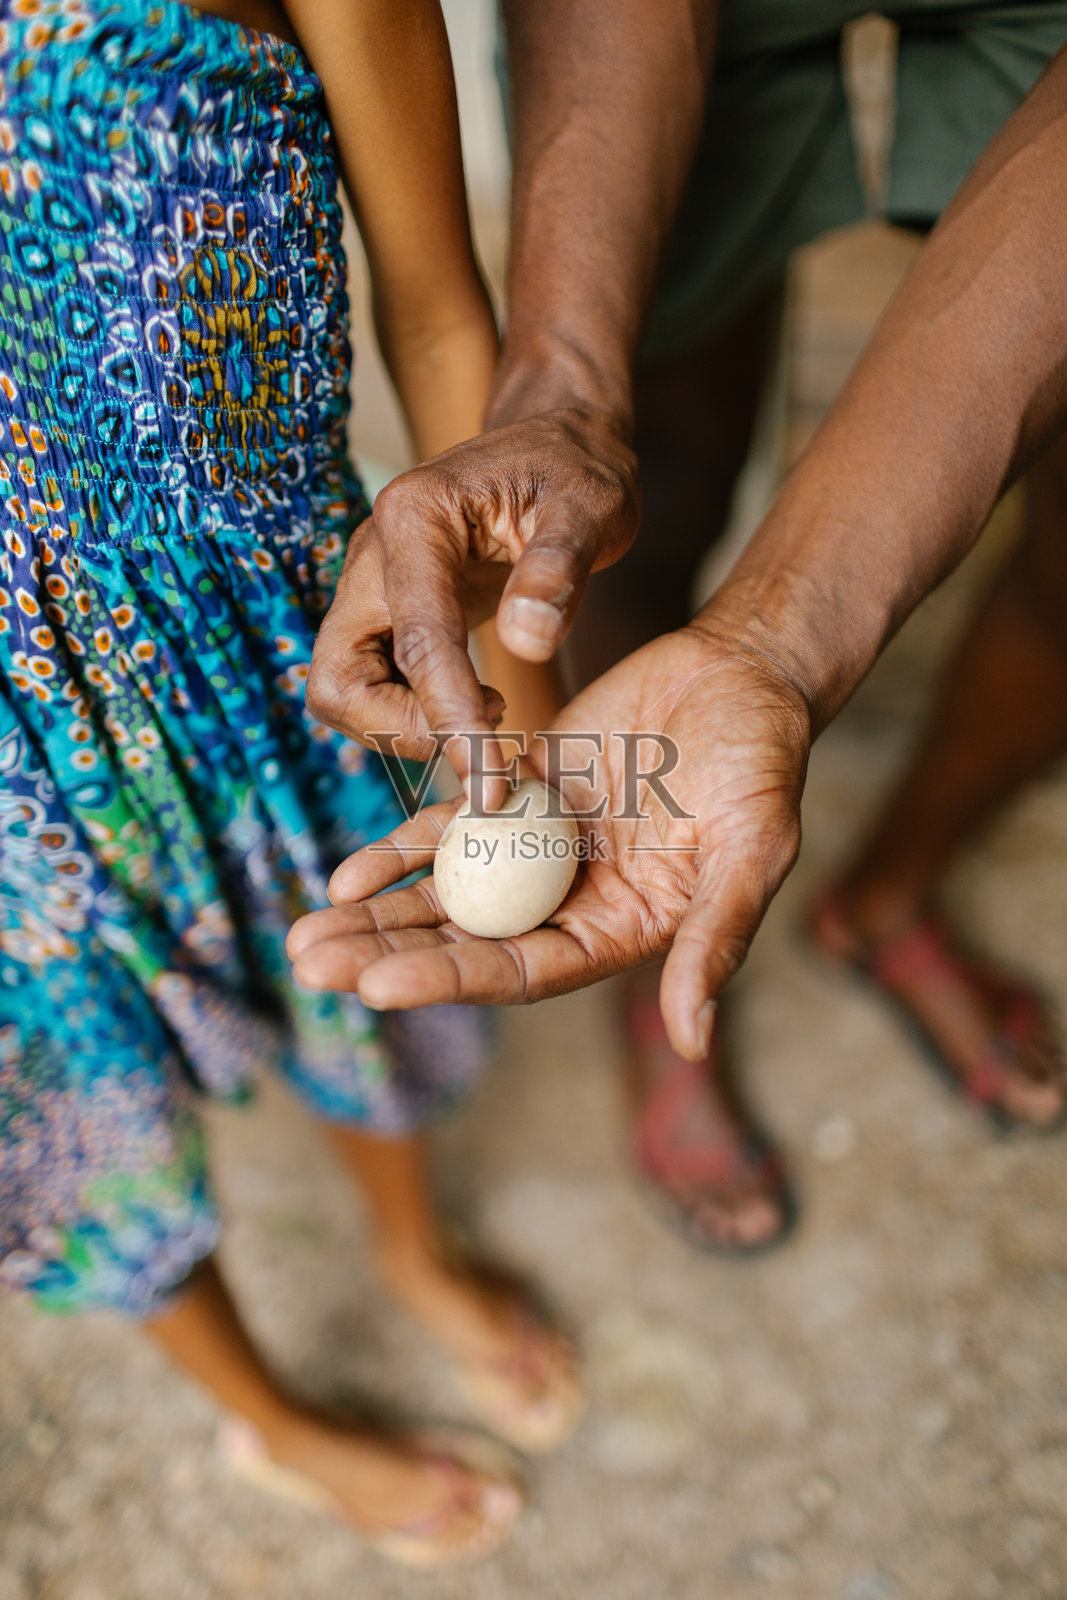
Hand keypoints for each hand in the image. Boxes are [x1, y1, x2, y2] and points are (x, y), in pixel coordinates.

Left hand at [289, 617, 811, 1058]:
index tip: (376, 986)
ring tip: (304, 936)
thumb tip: (694, 1043)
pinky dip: (400, 850)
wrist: (742, 675)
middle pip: (466, 942)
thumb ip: (714, 939)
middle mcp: (570, 903)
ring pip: (445, 893)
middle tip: (309, 967)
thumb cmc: (764, 765)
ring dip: (377, 914)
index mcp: (620, 932)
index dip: (449, 978)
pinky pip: (448, 828)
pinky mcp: (517, 795)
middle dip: (387, 957)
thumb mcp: (753, 852)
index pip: (522, 971)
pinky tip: (346, 874)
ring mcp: (539, 851)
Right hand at [304, 408, 637, 794]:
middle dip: (400, 730)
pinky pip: (371, 682)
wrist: (555, 441)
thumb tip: (528, 642)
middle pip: (339, 679)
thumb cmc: (575, 468)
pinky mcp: (384, 611)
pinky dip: (412, 712)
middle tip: (483, 741)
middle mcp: (373, 554)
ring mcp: (370, 585)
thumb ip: (558, 569)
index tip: (491, 780)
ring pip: (342, 690)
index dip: (449, 718)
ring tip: (488, 714)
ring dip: (402, 726)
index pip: (417, 641)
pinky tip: (478, 702)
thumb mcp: (589, 507)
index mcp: (415, 519)